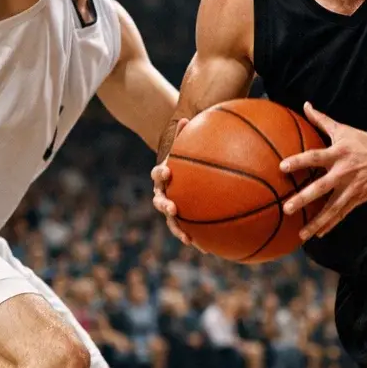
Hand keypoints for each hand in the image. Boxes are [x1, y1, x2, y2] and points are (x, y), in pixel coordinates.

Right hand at [151, 117, 191, 245]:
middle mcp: (163, 193)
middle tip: (173, 208)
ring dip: (179, 230)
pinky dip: (197, 239)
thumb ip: (184, 134)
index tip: (167, 172)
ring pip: (172, 222)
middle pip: (160, 201)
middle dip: (165, 206)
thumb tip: (185, 118)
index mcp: (163, 175)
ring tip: (188, 239)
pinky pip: (189, 230)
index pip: (158, 174)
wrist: (178, 172)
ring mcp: (171, 207)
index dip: (160, 174)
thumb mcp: (184, 145)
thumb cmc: (185, 156)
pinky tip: (209, 249)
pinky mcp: (181, 220)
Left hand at [278, 103, 366, 241]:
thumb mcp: (344, 130)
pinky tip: (318, 233)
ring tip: (301, 234)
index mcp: (339, 154)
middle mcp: (344, 172)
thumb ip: (322, 120)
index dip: (299, 161)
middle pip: (321, 187)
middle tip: (287, 208)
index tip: (282, 167)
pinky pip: (342, 213)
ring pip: (332, 208)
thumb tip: (306, 105)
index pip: (315, 157)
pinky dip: (330, 224)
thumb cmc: (366, 142)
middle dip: (304, 198)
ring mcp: (351, 188)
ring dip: (316, 221)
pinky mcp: (358, 198)